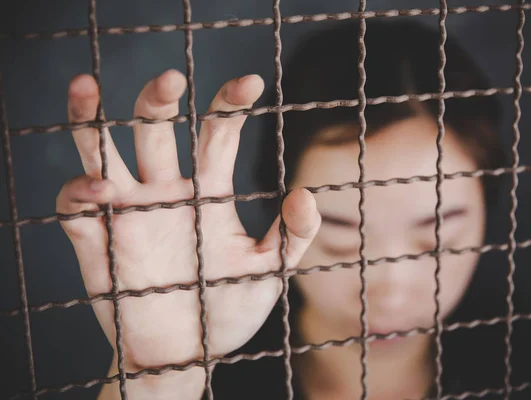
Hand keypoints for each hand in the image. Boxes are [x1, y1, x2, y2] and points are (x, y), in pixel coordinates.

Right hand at [56, 70, 320, 397]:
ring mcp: (129, 212)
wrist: (186, 355)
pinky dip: (80, 192)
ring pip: (103, 153)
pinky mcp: (98, 240)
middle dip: (158, 101)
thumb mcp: (270, 272)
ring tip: (86, 87)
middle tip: (170, 78)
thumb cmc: (229, 310)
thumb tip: (305, 193)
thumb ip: (294, 235)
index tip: (251, 82)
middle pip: (155, 130)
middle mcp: (166, 191)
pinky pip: (77, 206)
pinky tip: (100, 192)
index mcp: (209, 192)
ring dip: (91, 120)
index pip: (216, 133)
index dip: (230, 104)